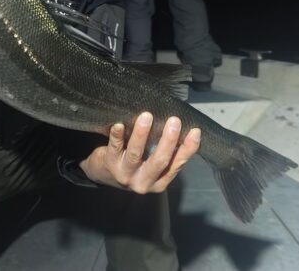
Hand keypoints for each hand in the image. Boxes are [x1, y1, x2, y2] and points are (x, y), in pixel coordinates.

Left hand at [79, 112, 200, 192]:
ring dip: (142, 134)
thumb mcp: (151, 165)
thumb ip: (164, 153)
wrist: (103, 173)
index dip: (187, 149)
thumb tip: (182, 129)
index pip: (175, 165)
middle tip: (174, 121)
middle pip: (158, 161)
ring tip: (146, 116)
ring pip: (135, 154)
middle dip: (168, 140)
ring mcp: (125, 174)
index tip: (195, 132)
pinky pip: (114, 147)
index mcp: (158, 182)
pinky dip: (117, 135)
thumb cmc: (133, 164)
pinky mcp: (109, 164)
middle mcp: (143, 182)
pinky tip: (119, 125)